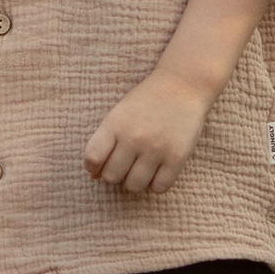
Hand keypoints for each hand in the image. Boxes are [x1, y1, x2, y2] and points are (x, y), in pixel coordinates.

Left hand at [83, 68, 209, 197]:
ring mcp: (155, 149)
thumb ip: (104, 143)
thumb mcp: (119, 114)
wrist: (182, 85)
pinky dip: (155, 184)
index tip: (100, 165)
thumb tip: (93, 176)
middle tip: (124, 165)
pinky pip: (159, 188)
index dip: (93, 167)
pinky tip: (157, 171)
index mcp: (114, 124)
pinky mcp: (176, 158)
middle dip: (115, 174)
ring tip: (140, 170)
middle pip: (111, 177)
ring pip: (134, 186)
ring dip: (134, 182)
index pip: (92, 158)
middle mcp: (133, 138)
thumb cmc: (146, 101)